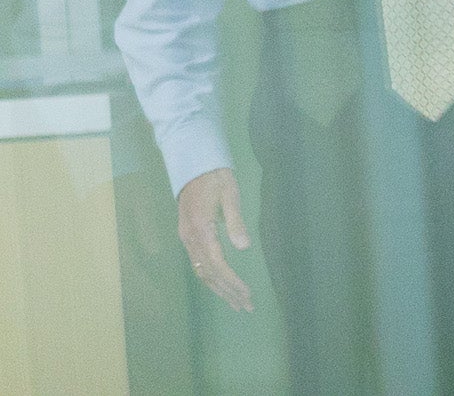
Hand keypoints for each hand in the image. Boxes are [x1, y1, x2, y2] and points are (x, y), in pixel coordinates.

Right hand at [177, 166, 253, 311]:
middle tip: (247, 307)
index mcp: (201, 229)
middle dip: (228, 292)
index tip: (247, 294)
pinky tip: (223, 286)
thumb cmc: (216, 178)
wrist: (194, 166)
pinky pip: (199, 264)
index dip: (232, 281)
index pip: (217, 264)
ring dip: (220, 289)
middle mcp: (190, 239)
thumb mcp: (231, 194)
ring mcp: (187, 240)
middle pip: (209, 274)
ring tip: (238, 303)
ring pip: (202, 272)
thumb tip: (244, 247)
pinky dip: (212, 279)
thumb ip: (236, 221)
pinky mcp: (188, 237)